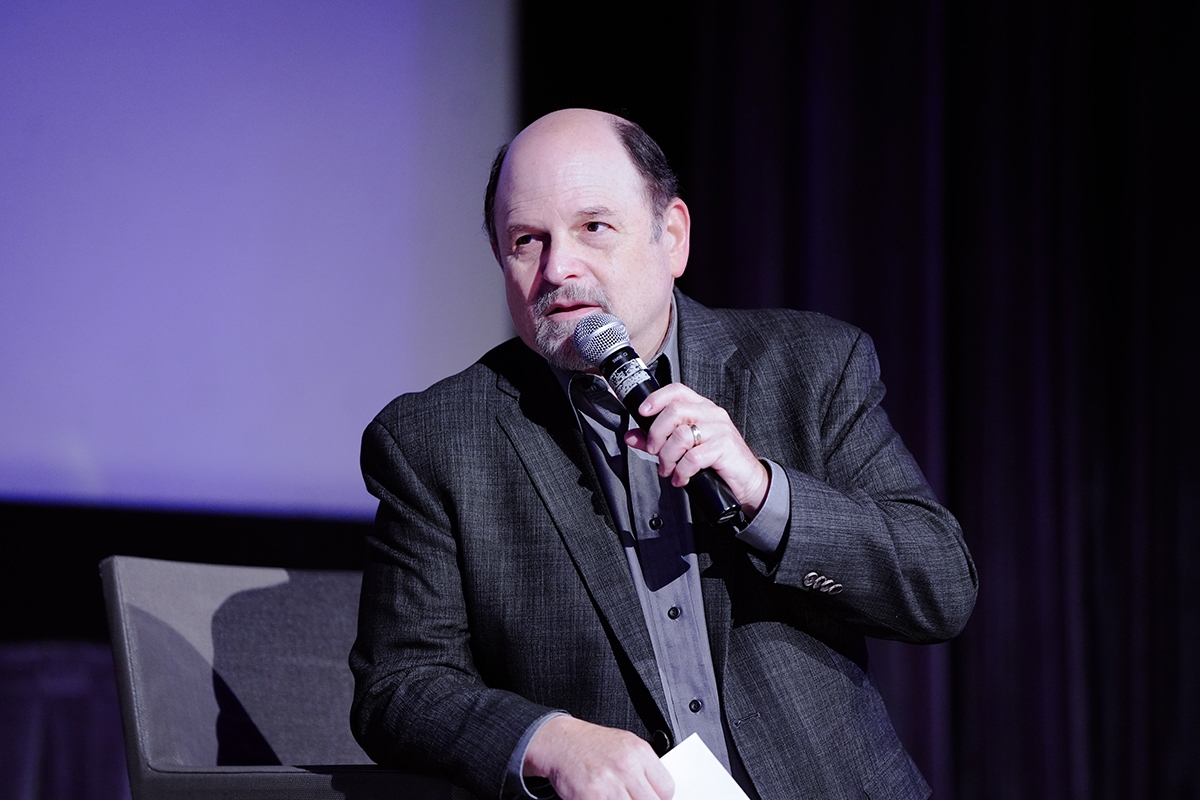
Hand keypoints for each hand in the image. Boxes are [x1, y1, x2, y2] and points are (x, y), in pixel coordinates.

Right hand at [523, 716, 674, 799]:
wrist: (561, 742)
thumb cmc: (592, 745)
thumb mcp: (626, 745)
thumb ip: (644, 768)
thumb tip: (659, 792)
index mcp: (639, 752)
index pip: (666, 789)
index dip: (660, 799)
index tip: (652, 798)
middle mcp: (626, 766)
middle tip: (631, 798)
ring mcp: (609, 783)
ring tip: (617, 798)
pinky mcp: (592, 796)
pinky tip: (604, 799)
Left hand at [624, 384, 769, 518]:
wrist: (747, 481)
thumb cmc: (717, 462)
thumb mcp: (684, 449)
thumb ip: (657, 440)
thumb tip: (631, 436)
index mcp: (701, 408)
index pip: (676, 390)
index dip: (656, 398)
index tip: (643, 413)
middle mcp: (711, 414)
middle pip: (674, 411)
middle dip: (656, 435)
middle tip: (655, 452)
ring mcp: (720, 429)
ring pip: (681, 435)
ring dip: (668, 457)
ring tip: (670, 470)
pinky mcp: (725, 447)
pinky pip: (693, 457)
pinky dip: (682, 471)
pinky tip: (682, 478)